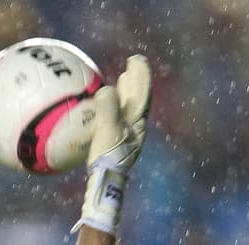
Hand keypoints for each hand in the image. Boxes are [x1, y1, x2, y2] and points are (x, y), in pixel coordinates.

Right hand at [87, 54, 151, 171]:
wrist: (107, 180)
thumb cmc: (108, 155)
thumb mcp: (108, 129)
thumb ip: (108, 107)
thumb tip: (107, 89)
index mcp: (137, 120)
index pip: (142, 92)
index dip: (140, 75)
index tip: (136, 60)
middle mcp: (135, 126)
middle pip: (138, 98)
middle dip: (136, 81)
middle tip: (132, 65)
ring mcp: (127, 134)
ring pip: (130, 108)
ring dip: (127, 93)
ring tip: (122, 80)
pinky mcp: (117, 142)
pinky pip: (118, 118)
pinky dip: (115, 107)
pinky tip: (106, 108)